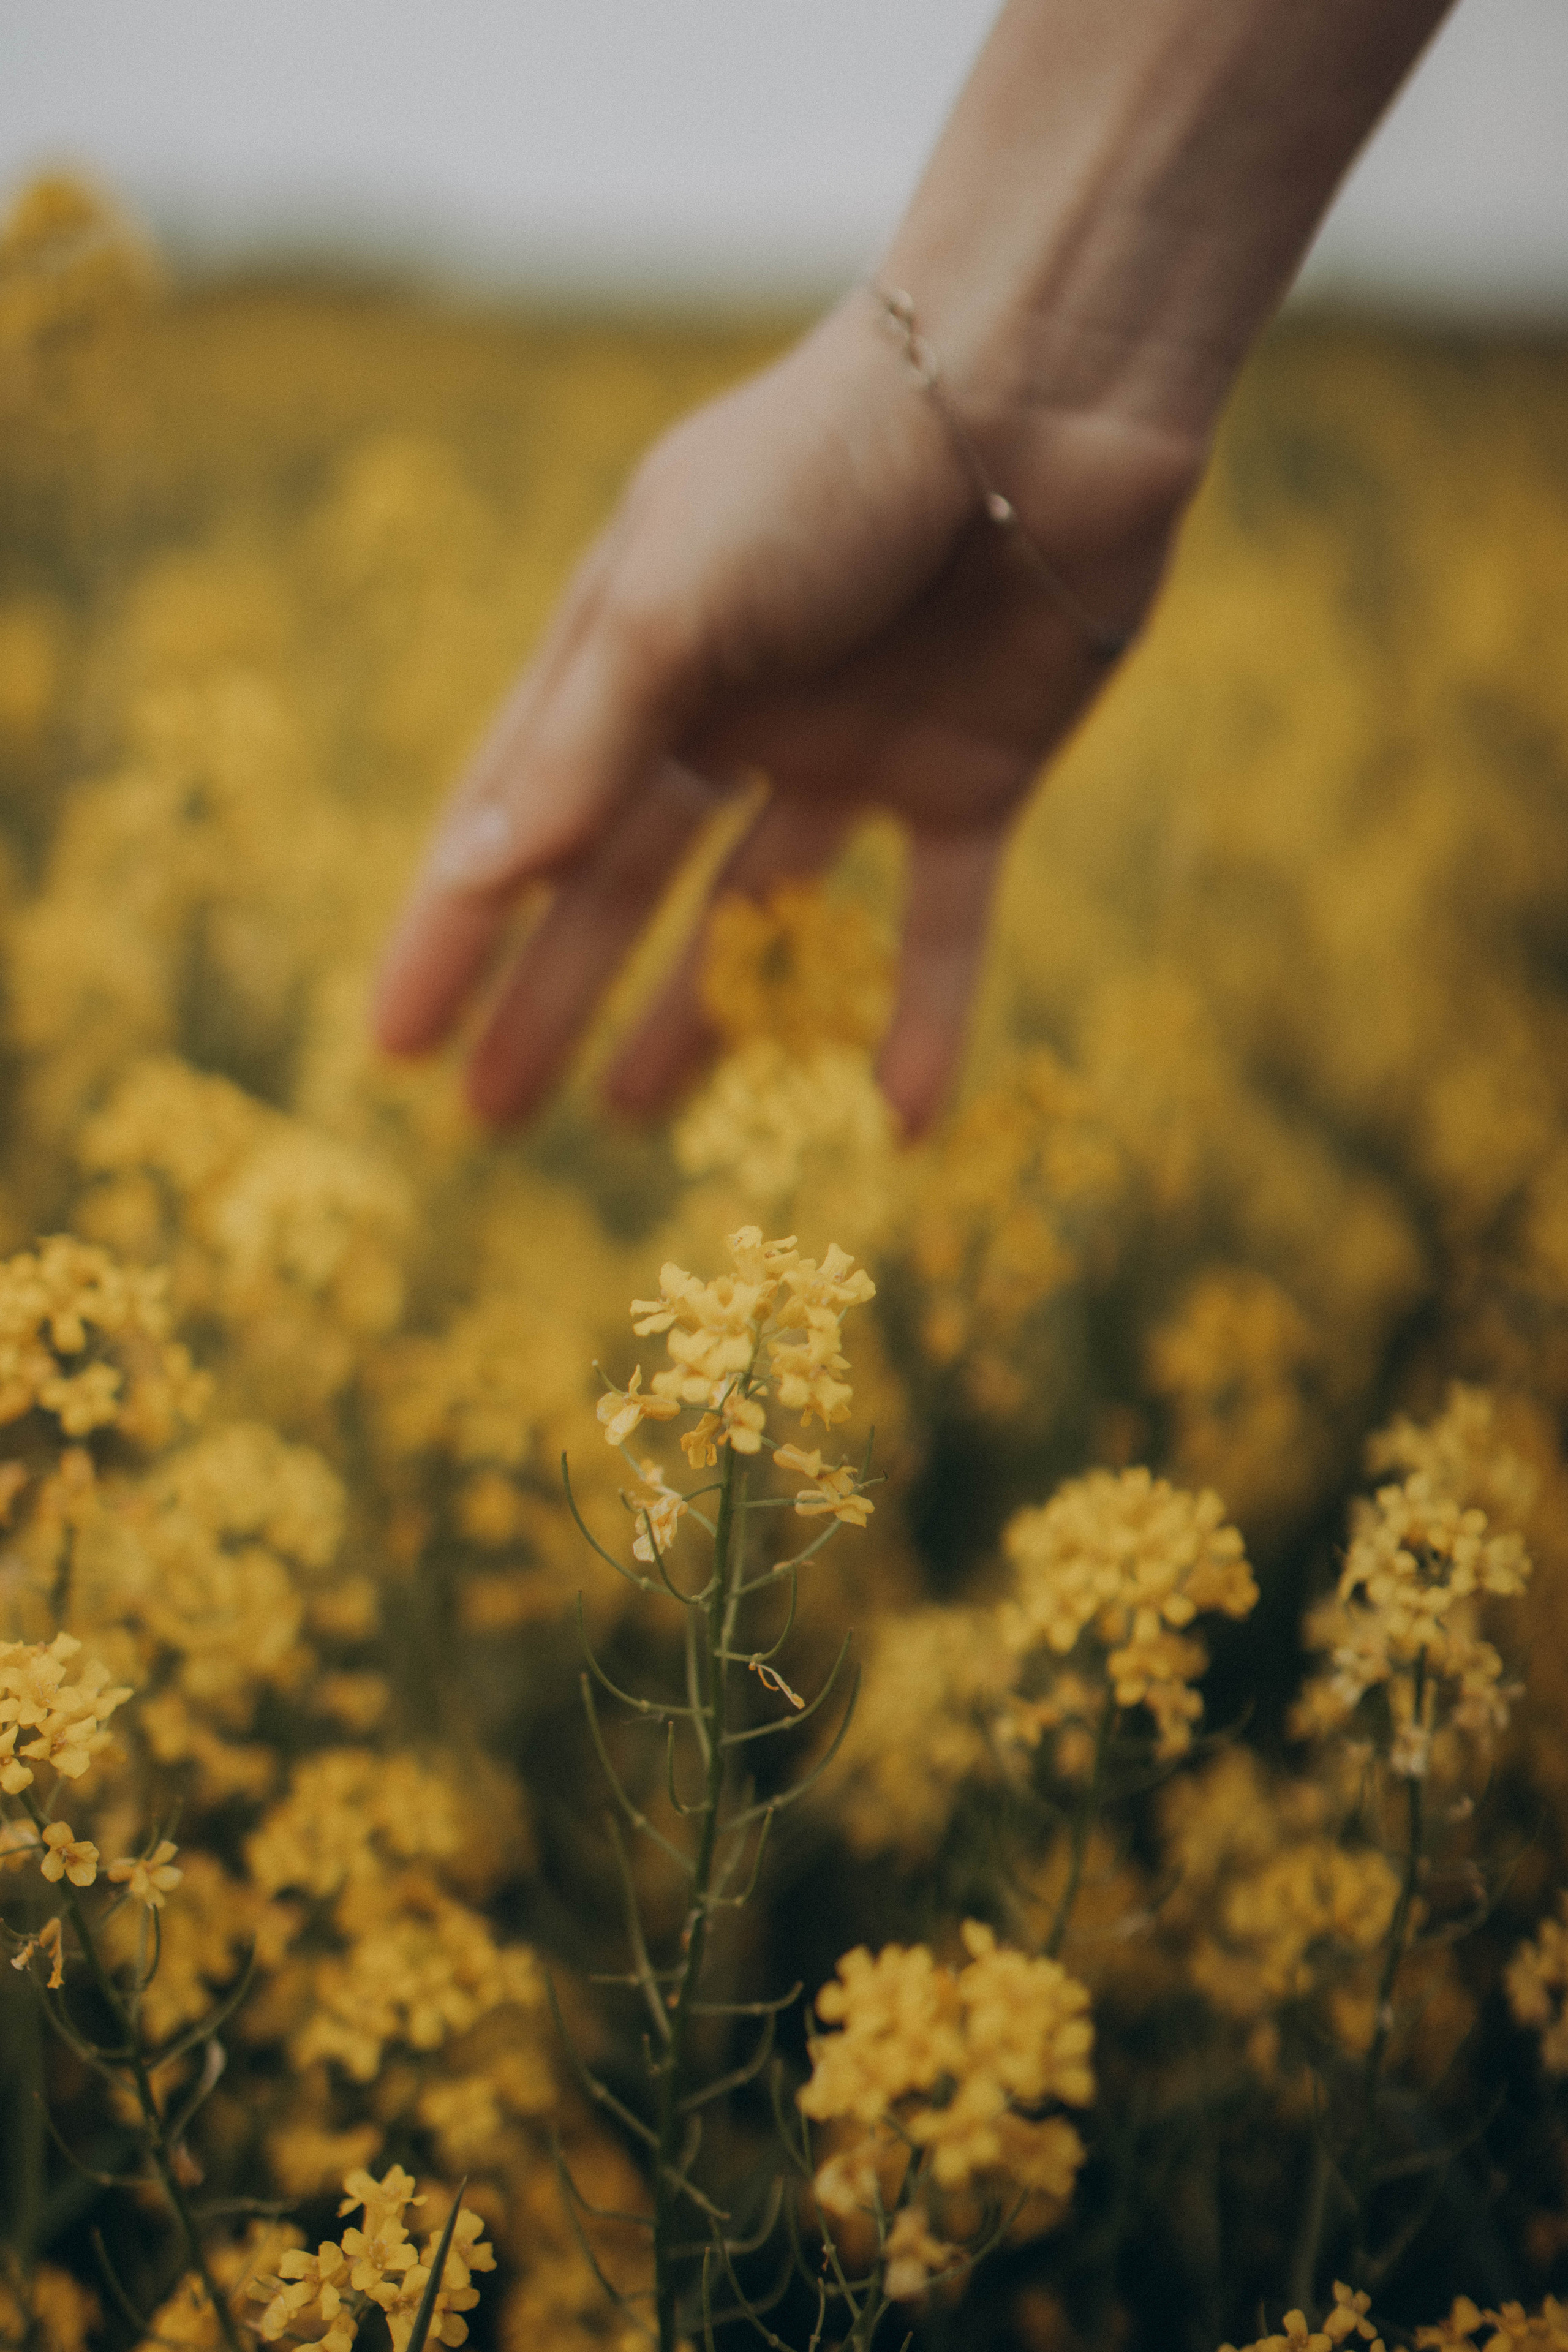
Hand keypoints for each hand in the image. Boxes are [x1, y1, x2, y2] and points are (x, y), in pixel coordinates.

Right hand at [371, 288, 1196, 1134]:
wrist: (1044, 389)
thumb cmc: (830, 464)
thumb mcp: (675, 600)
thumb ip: (579, 746)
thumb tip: (469, 881)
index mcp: (636, 654)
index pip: (515, 817)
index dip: (452, 931)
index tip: (392, 1043)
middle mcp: (735, 712)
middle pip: (622, 882)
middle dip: (555, 994)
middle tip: (491, 1113)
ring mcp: (853, 751)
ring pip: (759, 918)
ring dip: (701, 1019)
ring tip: (632, 1117)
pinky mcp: (973, 778)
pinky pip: (940, 925)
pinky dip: (923, 1019)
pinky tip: (898, 1122)